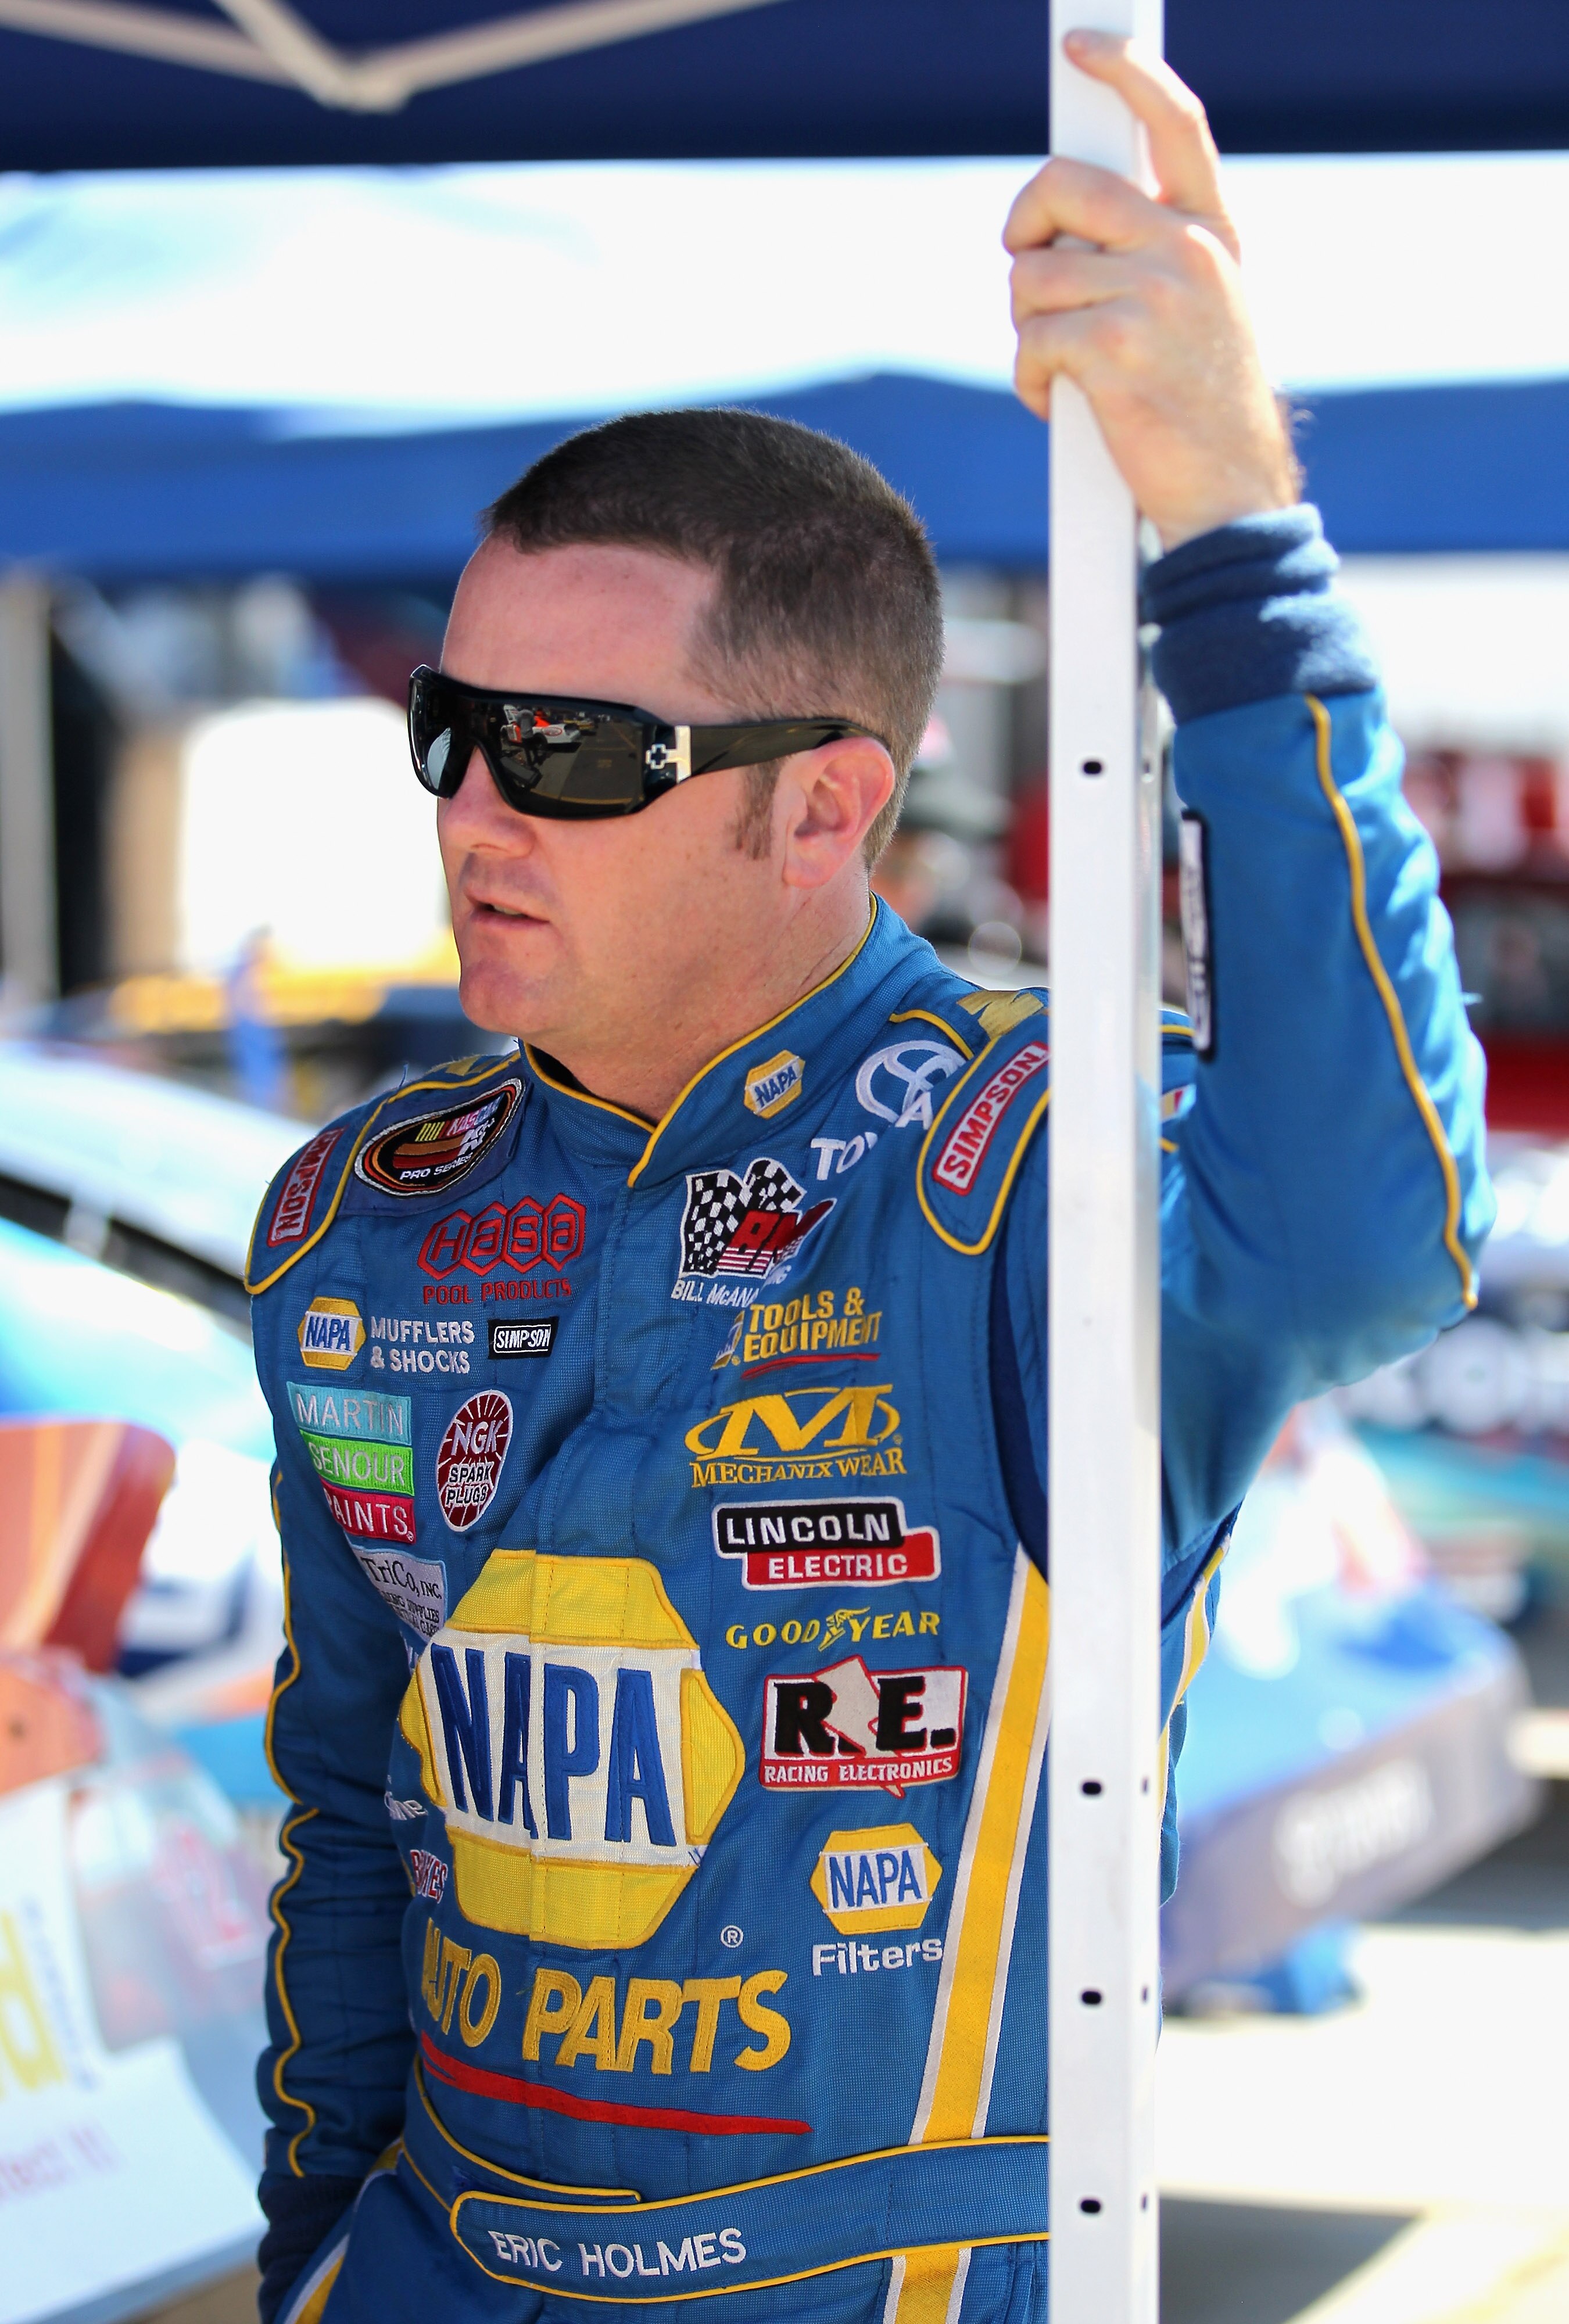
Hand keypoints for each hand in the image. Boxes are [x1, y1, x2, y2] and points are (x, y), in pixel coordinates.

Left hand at [1005, 32, 1298, 549]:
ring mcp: (1154, 296)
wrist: (1229, 495)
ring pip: (1033, 273)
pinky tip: (1058, 401)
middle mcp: (1188, 251)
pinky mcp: (1115, 349)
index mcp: (1211, 233)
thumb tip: (1066, 218)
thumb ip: (1152, 250)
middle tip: (1029, 268)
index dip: (1124, 70)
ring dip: (1027, 326)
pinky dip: (1030, 379)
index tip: (1080, 49)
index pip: (1174, 123)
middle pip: (1064, 188)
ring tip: (1064, 365)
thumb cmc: (1202, 409)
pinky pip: (1031, 339)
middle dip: (1025, 229)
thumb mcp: (1202, 309)